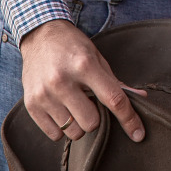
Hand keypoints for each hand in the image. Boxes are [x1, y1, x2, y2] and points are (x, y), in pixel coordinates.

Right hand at [20, 19, 145, 142]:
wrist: (41, 36)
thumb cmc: (73, 47)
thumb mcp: (97, 57)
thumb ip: (116, 81)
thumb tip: (139, 98)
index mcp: (84, 65)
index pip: (113, 99)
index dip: (128, 118)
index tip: (138, 134)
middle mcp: (62, 81)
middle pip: (92, 122)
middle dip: (96, 116)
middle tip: (90, 101)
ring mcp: (44, 94)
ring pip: (74, 132)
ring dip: (79, 123)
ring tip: (74, 104)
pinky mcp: (31, 105)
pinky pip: (55, 135)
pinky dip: (62, 128)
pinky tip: (61, 109)